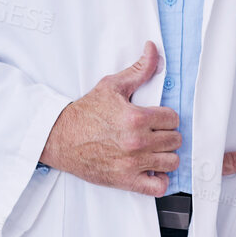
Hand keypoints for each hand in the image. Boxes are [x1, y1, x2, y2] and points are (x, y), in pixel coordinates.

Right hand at [40, 42, 180, 195]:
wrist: (60, 138)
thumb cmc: (84, 113)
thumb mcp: (112, 86)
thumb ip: (138, 70)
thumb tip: (153, 50)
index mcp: (136, 117)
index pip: (173, 118)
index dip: (167, 117)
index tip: (158, 119)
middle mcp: (137, 141)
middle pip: (175, 140)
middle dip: (167, 135)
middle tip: (155, 133)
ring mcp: (132, 163)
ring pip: (171, 162)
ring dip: (165, 155)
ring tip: (154, 150)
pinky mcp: (125, 180)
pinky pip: (157, 186)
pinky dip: (159, 180)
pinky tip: (151, 169)